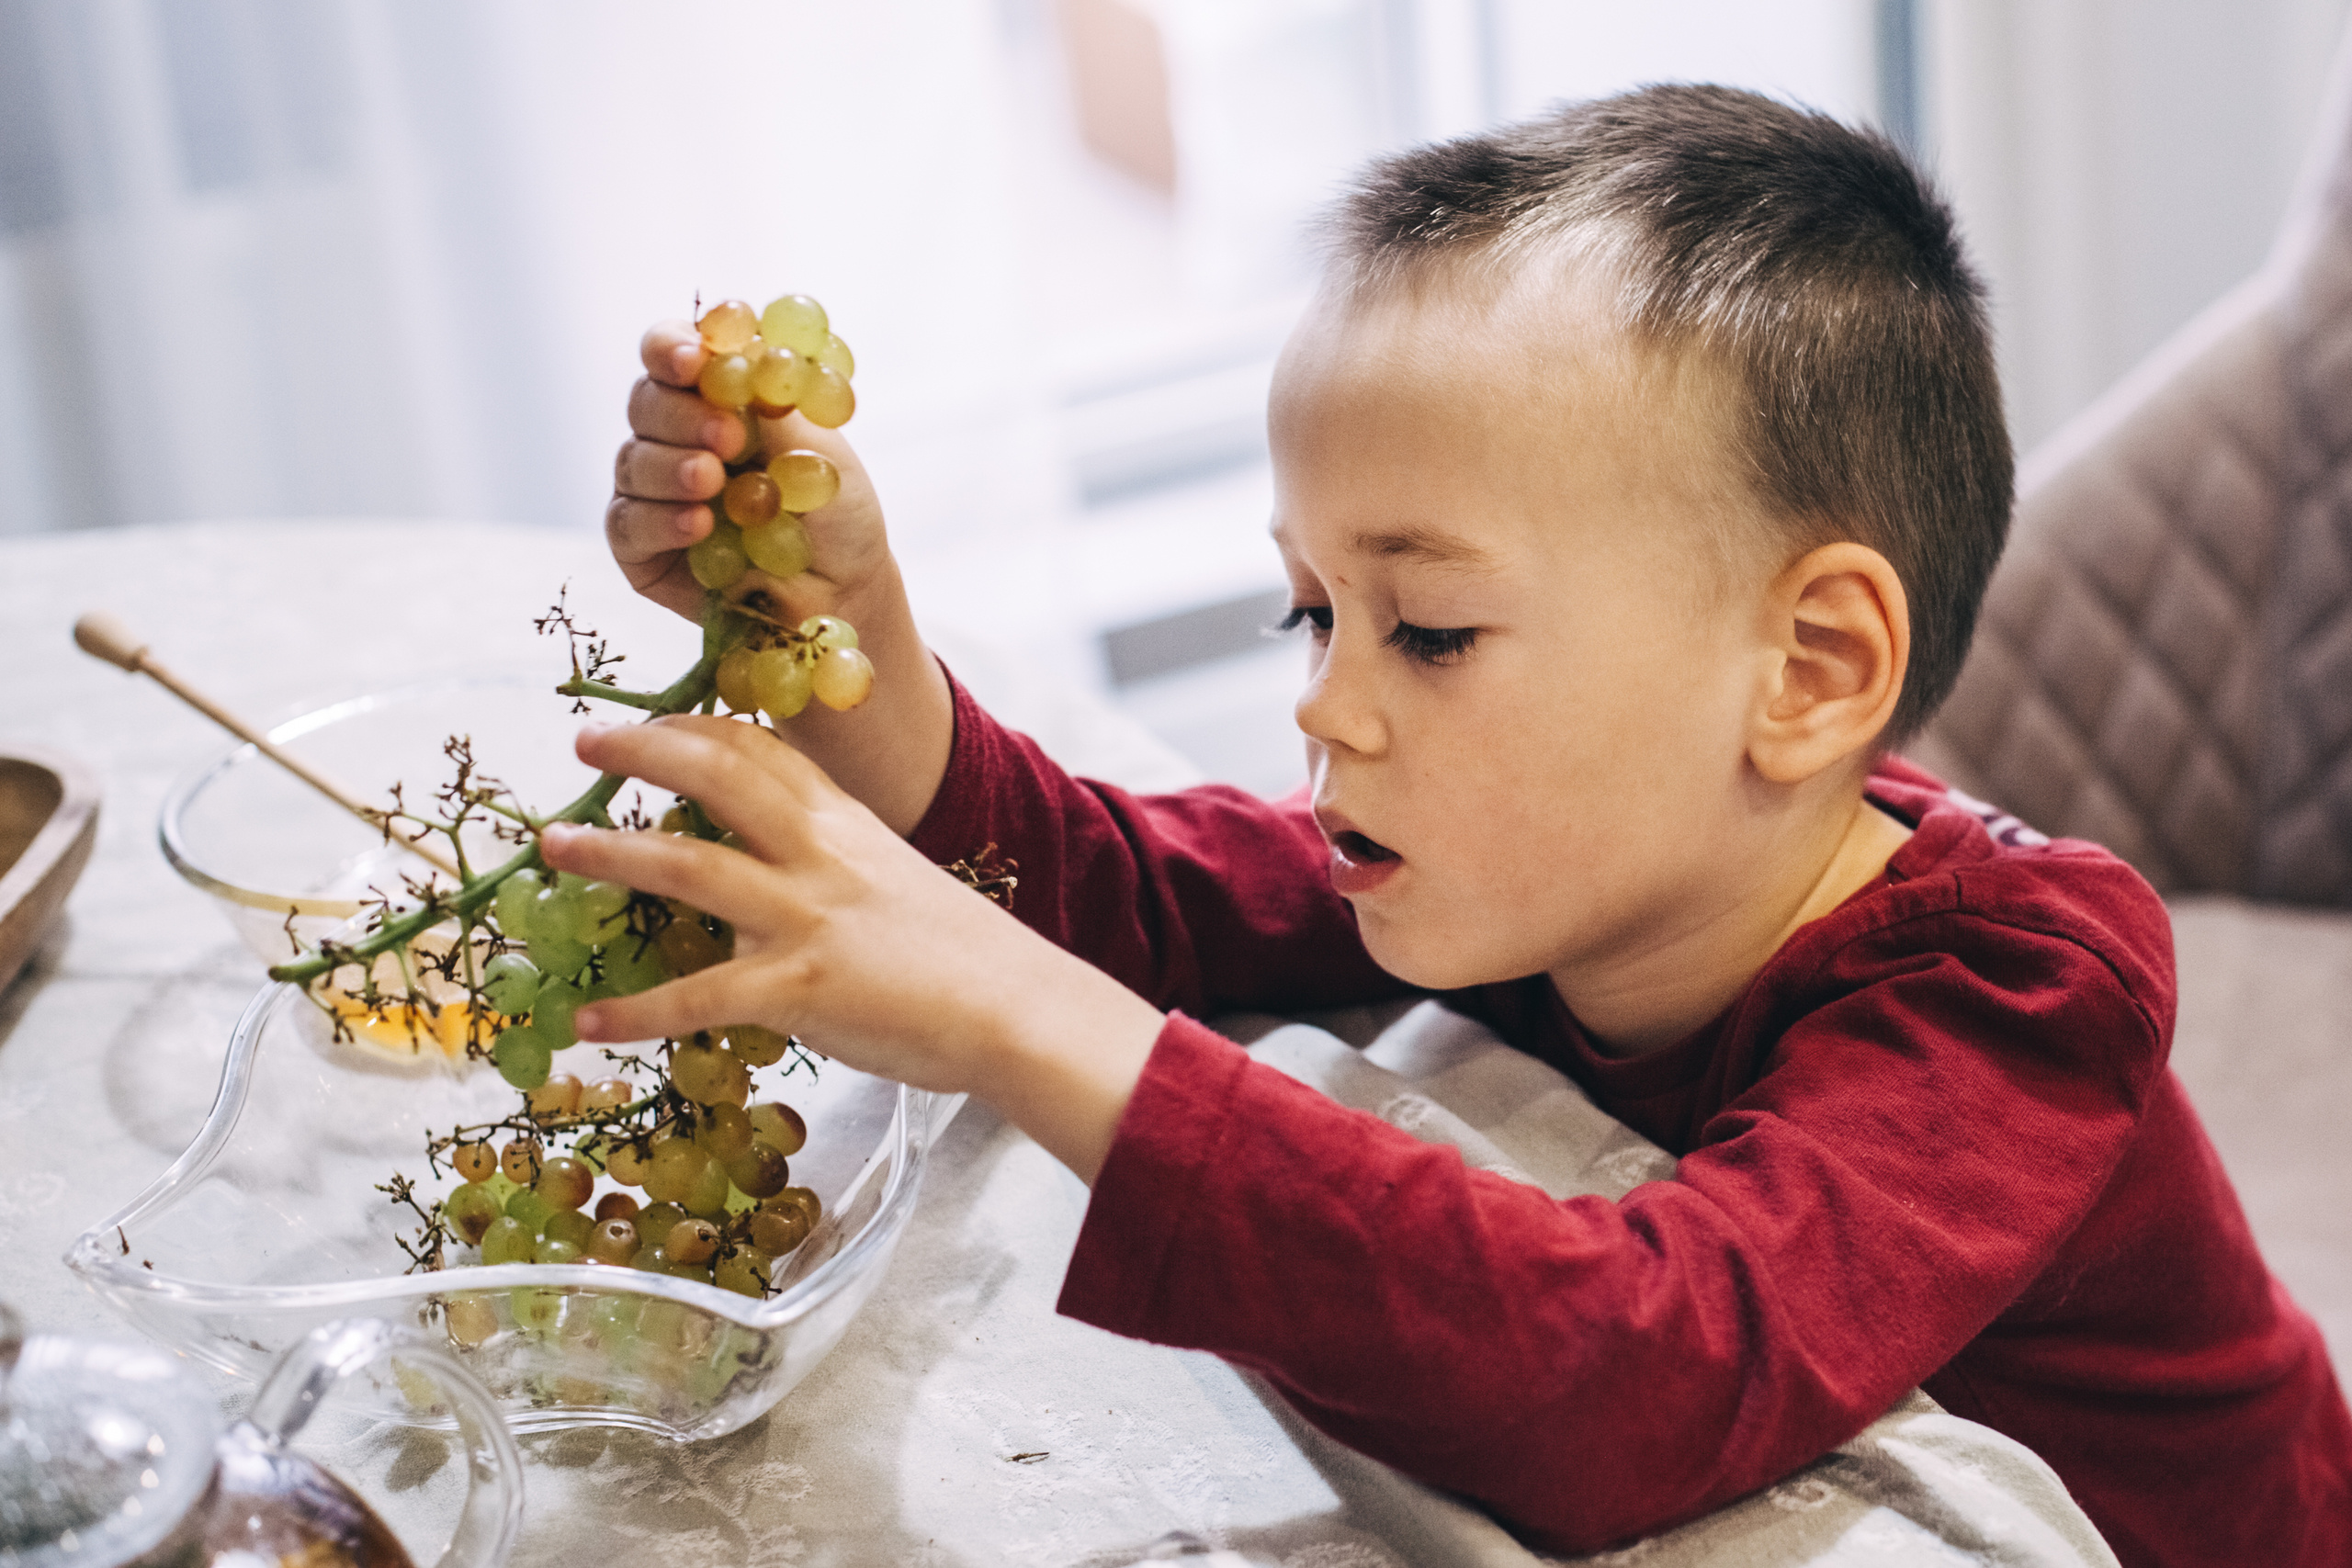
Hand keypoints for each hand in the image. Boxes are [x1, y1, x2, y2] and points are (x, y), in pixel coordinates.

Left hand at [539, 715, 1162, 1181]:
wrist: (1018, 1009)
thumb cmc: (966, 957)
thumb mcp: (897, 883)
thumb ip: (834, 870)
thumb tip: (773, 885)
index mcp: (846, 824)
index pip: (762, 749)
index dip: (696, 728)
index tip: (650, 722)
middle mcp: (819, 854)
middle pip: (717, 774)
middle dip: (643, 751)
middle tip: (585, 745)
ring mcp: (806, 916)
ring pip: (688, 865)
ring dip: (611, 852)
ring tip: (553, 848)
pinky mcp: (800, 987)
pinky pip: (698, 997)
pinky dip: (636, 1011)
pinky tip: (588, 1023)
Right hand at [606, 319, 953, 834]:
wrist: (844, 594)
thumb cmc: (836, 516)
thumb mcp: (819, 454)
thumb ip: (772, 408)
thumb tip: (736, 357)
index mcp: (718, 396)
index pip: (673, 351)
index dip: (671, 346)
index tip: (693, 359)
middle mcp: (677, 435)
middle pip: (646, 400)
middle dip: (682, 414)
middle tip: (727, 437)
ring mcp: (653, 491)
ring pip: (631, 460)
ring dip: (671, 468)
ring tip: (714, 486)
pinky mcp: (640, 547)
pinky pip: (625, 523)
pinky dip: (658, 518)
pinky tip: (695, 525)